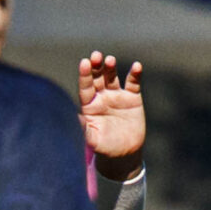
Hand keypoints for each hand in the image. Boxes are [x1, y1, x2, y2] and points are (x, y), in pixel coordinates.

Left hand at [77, 51, 145, 179]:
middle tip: (96, 55)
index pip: (85, 87)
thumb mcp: (93, 140)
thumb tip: (73, 118)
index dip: (84, 75)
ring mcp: (117, 96)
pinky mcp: (132, 98)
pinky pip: (133, 83)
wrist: (125, 153)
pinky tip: (137, 66)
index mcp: (89, 105)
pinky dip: (135, 74)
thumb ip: (84, 128)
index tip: (84, 62)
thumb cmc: (105, 147)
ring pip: (112, 77)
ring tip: (110, 60)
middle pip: (97, 77)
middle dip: (96, 66)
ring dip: (111, 67)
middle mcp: (101, 97)